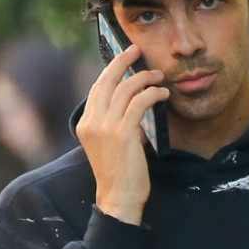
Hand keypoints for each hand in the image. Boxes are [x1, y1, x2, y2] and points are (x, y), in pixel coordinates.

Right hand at [77, 42, 167, 225]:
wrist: (118, 199)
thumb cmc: (119, 175)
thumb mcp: (110, 145)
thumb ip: (117, 123)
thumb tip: (136, 103)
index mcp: (85, 124)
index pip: (97, 89)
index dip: (111, 71)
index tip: (125, 60)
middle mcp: (92, 122)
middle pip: (106, 80)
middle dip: (122, 61)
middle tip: (136, 50)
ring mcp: (105, 127)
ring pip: (125, 88)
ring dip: (144, 78)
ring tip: (158, 76)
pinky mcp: (123, 133)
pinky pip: (139, 102)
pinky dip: (153, 94)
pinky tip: (163, 93)